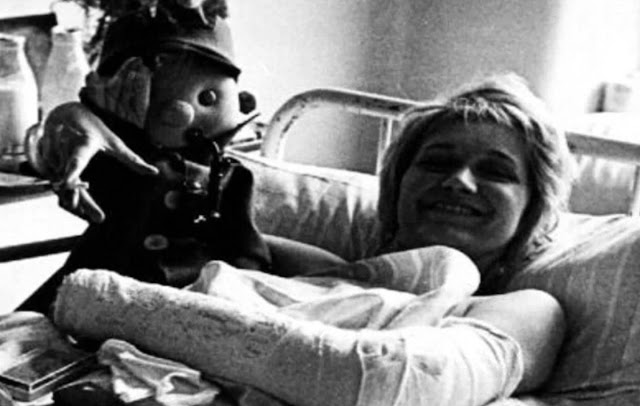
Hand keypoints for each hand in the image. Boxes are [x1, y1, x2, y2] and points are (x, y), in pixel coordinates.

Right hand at [31, 102, 158, 222]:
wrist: (66, 115)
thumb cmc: (94, 129)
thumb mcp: (114, 142)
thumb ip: (132, 159)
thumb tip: (154, 172)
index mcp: (83, 144)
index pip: (77, 159)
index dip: (71, 170)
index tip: (66, 181)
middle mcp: (65, 151)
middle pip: (71, 181)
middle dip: (84, 201)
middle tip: (99, 218)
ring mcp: (54, 158)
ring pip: (63, 187)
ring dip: (79, 203)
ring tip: (97, 215)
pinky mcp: (48, 165)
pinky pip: (58, 185)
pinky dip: (70, 196)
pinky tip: (81, 206)